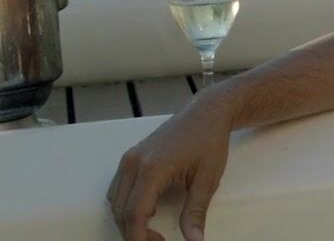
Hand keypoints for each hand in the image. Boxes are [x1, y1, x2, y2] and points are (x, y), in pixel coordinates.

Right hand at [108, 105, 231, 240]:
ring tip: (154, 230)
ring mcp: (129, 159)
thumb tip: (194, 239)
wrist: (206, 113)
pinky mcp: (131, 158)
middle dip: (135, 232)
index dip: (140, 237)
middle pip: (121, 211)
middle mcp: (134, 163)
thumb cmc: (209, 141)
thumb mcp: (208, 180)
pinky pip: (118, 189)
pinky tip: (149, 209)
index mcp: (153, 168)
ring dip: (129, 220)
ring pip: (115, 201)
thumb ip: (196, 212)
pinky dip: (127, 205)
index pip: (134, 213)